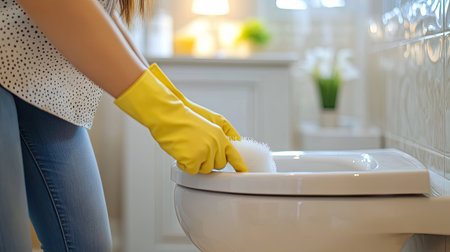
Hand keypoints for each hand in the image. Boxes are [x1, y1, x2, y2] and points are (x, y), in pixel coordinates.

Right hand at [114, 70, 247, 173]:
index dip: (239, 166)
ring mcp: (205, 153)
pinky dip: (184, 165)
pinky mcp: (194, 160)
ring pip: (205, 170)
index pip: (234, 155)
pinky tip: (180, 152)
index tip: (243, 173)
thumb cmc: (185, 119)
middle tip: (195, 148)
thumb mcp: (210, 122)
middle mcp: (216, 145)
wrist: (169, 116)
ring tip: (187, 147)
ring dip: (196, 163)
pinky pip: (191, 171)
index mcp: (221, 136)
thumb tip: (230, 145)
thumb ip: (221, 135)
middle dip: (208, 161)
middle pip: (218, 165)